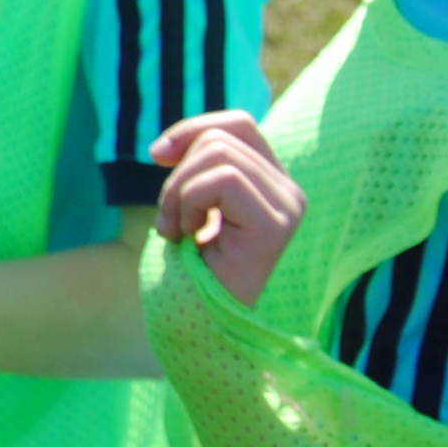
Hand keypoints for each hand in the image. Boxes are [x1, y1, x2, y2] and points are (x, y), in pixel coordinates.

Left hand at [152, 112, 302, 307]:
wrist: (197, 321)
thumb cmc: (189, 268)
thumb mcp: (187, 204)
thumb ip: (193, 170)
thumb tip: (164, 146)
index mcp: (272, 184)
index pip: (238, 124)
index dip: (193, 129)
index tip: (157, 155)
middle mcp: (291, 193)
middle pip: (220, 139)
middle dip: (177, 176)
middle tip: (170, 222)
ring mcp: (289, 207)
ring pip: (217, 155)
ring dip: (178, 193)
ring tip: (179, 233)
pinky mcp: (277, 224)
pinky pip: (222, 180)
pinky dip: (189, 204)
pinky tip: (191, 239)